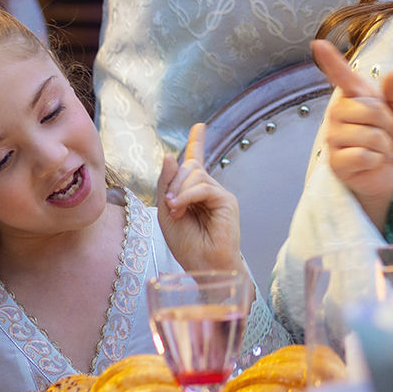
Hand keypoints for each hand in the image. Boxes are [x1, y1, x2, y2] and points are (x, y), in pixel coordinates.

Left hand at [156, 124, 251, 291]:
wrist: (202, 265)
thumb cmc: (186, 243)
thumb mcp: (166, 211)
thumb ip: (166, 184)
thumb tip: (170, 156)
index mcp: (194, 191)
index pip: (197, 160)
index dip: (197, 142)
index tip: (200, 126)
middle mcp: (208, 189)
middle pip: (189, 166)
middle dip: (174, 181)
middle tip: (170, 205)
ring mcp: (219, 193)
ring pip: (194, 174)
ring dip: (179, 191)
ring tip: (176, 211)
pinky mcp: (226, 200)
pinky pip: (203, 186)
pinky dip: (187, 195)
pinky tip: (181, 208)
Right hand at [311, 38, 392, 230]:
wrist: (387, 173)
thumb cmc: (392, 139)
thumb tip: (392, 74)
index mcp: (354, 96)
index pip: (341, 76)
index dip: (330, 60)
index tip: (318, 44)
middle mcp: (338, 112)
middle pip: (371, 110)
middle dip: (390, 125)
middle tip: (390, 135)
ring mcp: (333, 137)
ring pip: (370, 135)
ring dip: (385, 146)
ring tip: (381, 150)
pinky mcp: (335, 161)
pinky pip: (363, 154)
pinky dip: (377, 160)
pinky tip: (372, 162)